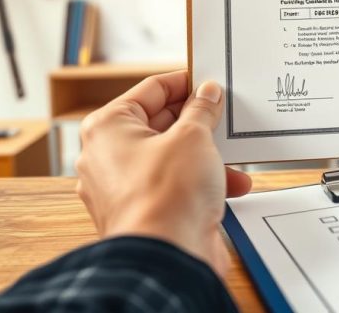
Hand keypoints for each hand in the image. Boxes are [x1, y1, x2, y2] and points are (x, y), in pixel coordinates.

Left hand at [75, 71, 252, 275]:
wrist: (167, 256)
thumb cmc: (165, 197)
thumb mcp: (194, 137)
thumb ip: (201, 110)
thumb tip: (206, 95)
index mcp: (106, 127)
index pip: (150, 90)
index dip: (184, 82)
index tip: (208, 81)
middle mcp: (106, 157)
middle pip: (158, 123)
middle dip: (197, 121)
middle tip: (223, 113)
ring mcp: (121, 188)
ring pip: (169, 157)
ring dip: (204, 154)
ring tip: (232, 152)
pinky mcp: (142, 212)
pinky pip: (172, 186)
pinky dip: (200, 182)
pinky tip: (231, 184)